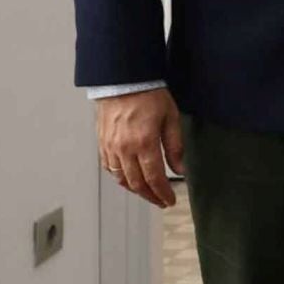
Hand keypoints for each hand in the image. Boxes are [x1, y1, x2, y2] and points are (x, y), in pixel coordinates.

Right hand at [96, 89, 184, 207]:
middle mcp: (125, 149)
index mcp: (144, 143)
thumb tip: (181, 169)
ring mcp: (111, 148)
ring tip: (148, 193)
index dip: (163, 193)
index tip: (170, 201)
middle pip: (137, 183)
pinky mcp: (102, 145)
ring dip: (136, 190)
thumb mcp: (171, 118)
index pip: (154, 178)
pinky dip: (121, 179)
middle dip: (151, 196)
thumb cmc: (149, 96)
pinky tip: (130, 179)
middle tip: (161, 202)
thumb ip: (175, 146)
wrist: (123, 81)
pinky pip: (110, 169)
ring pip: (122, 179)